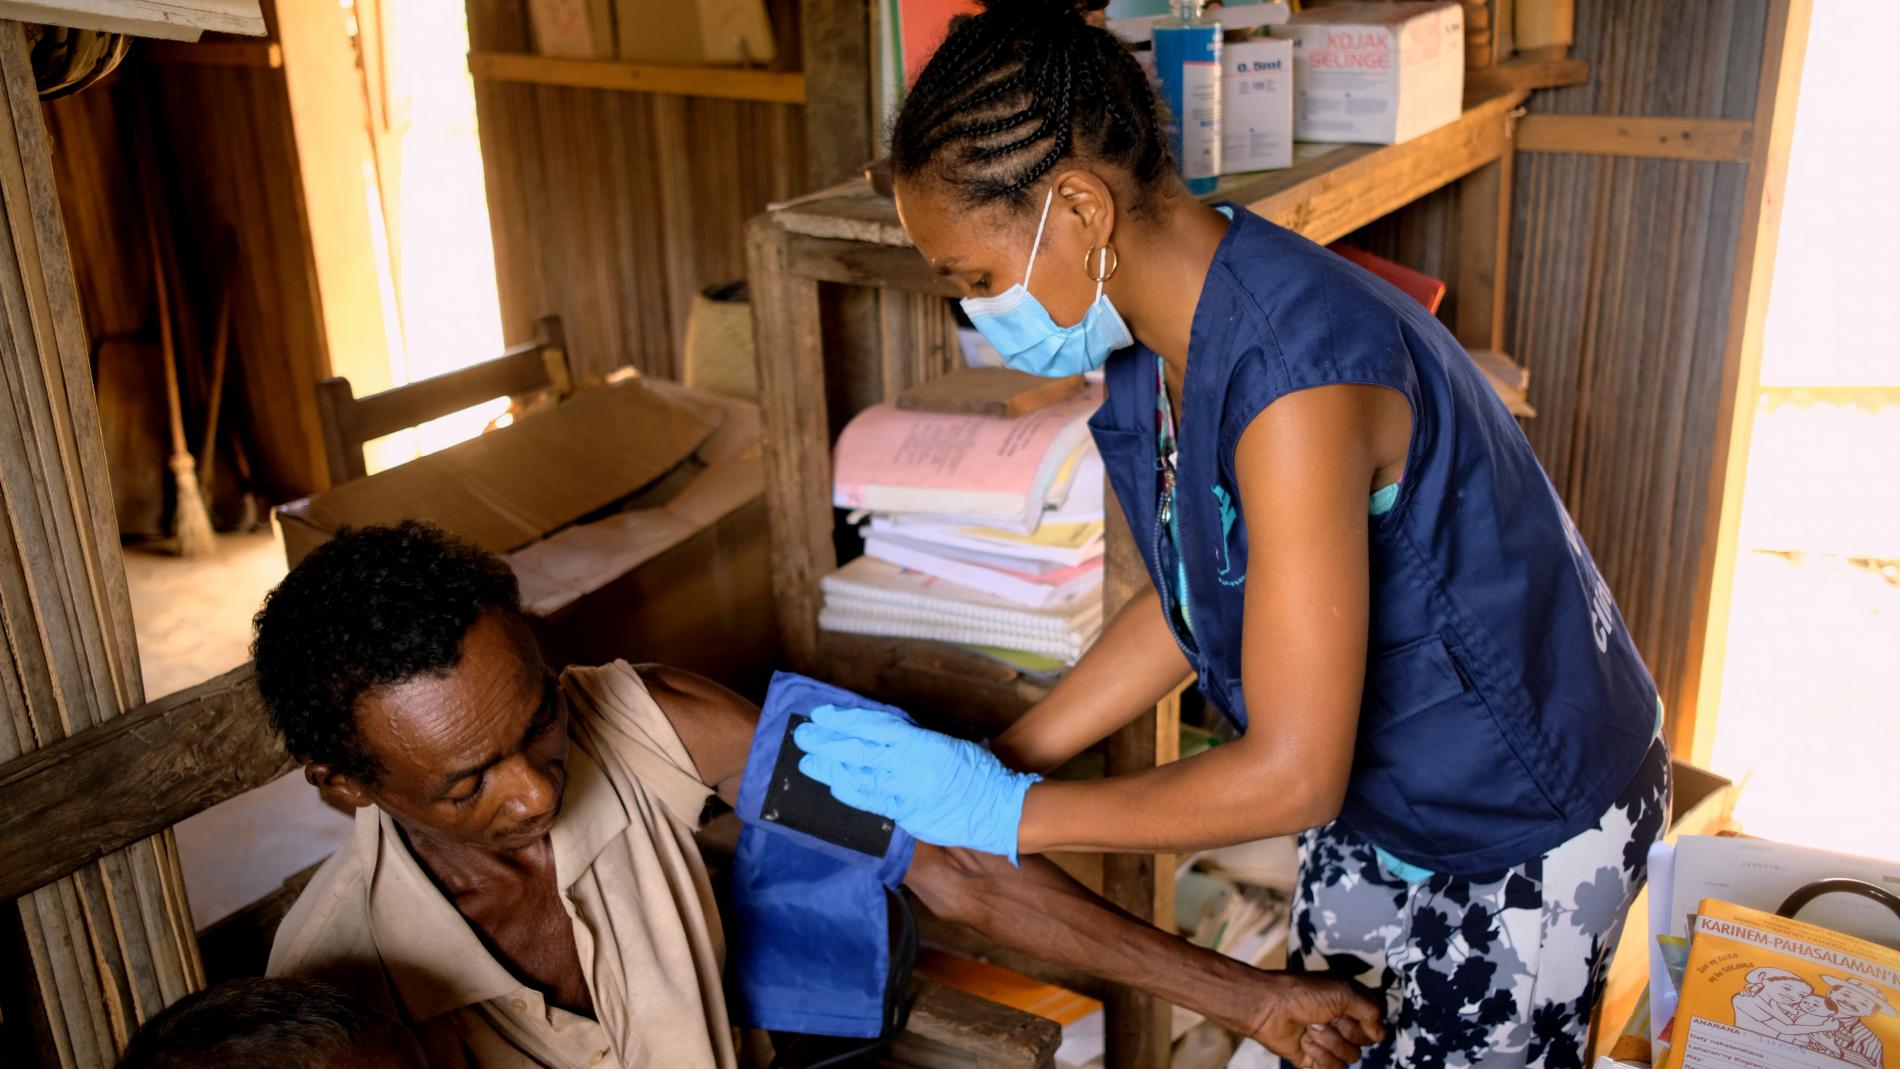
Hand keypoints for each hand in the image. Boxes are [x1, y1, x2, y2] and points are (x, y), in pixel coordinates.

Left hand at [793, 705, 1039, 862]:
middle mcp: (909, 765)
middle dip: (827, 744)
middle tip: (803, 737)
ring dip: (830, 770)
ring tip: (808, 763)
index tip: (822, 715)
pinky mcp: (908, 815)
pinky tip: (835, 787)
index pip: (872, 726)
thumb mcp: (945, 746)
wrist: (1000, 808)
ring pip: (859, 777)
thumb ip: (913, 743)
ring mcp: (906, 792)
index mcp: (919, 742)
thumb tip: (885, 739)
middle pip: (858, 750)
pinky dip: (851, 793)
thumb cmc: (978, 773)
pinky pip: (873, 802)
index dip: (844, 720)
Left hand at [1243, 972, 1384, 1068]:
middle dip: (1343, 1031)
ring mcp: (1328, 1044)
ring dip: (1328, 1042)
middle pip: (1362, 1044)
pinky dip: (1319, 1055)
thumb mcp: (1344, 991)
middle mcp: (1341, 1025)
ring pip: (1349, 1058)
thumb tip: (1380, 1036)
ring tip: (1310, 1028)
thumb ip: (1371, 1012)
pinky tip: (1304, 1042)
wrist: (1269, 1008)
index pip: (1375, 1025)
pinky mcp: (1315, 1060)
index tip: (1348, 1013)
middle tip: (1322, 1018)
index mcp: (1350, 1006)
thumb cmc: (1304, 994)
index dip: (1365, 1023)